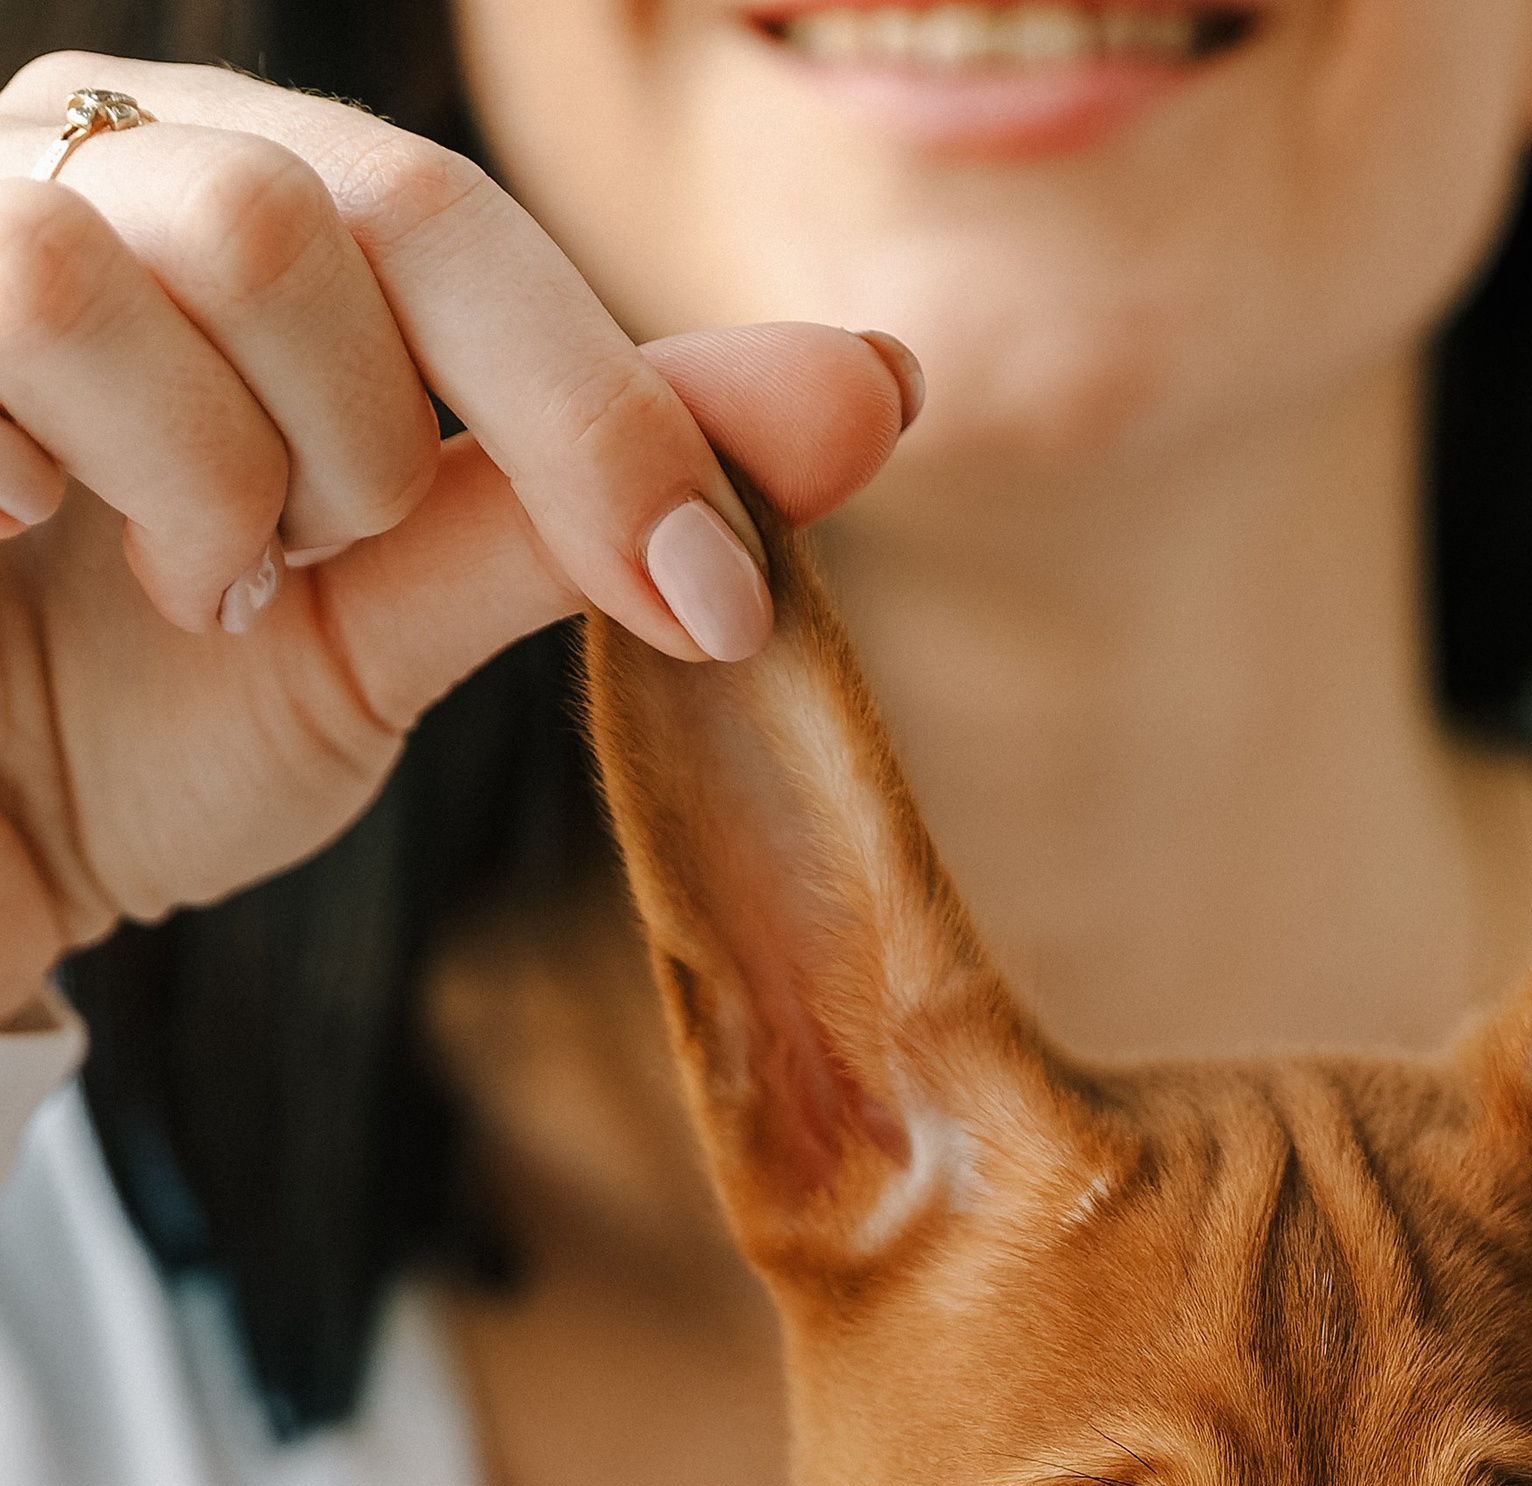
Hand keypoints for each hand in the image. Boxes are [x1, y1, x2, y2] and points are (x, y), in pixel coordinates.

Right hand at [0, 56, 919, 1018]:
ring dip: (239, 477)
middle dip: (393, 451)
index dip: (619, 423)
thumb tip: (878, 385)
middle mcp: (123, 151)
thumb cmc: (139, 720)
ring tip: (174, 578)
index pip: (481, 232)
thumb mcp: (384, 624)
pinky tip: (22, 528)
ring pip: (229, 241)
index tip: (718, 609)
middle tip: (303, 573)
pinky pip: (26, 290)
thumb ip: (587, 498)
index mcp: (261, 200)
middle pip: (383, 207)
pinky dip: (69, 462)